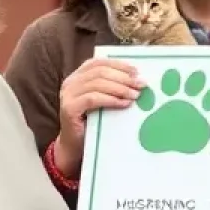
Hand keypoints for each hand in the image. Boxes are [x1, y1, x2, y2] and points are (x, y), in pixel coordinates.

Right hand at [55, 59, 143, 177]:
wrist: (75, 146)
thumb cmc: (93, 122)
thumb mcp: (103, 101)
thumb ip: (113, 88)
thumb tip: (138, 80)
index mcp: (78, 76)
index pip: (99, 62)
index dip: (119, 65)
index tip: (137, 71)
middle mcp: (71, 82)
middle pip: (100, 72)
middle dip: (124, 77)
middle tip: (141, 84)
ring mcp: (68, 94)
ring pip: (97, 83)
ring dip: (120, 88)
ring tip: (136, 95)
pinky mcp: (69, 108)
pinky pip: (93, 99)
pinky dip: (111, 99)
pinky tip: (124, 103)